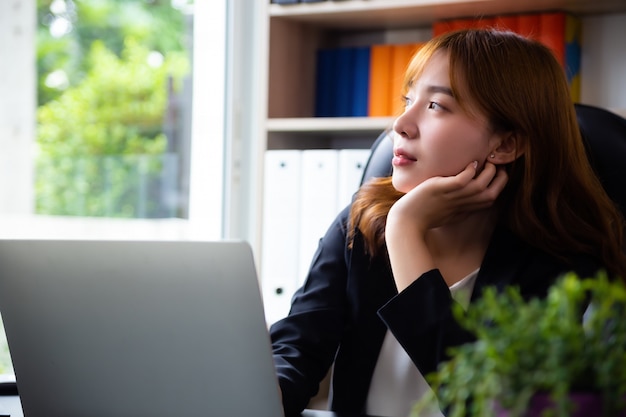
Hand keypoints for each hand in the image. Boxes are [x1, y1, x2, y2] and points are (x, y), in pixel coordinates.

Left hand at [385, 161, 507, 290]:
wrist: (406, 223)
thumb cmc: (423, 217)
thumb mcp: (446, 213)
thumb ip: (457, 206)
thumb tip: (464, 196)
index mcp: (464, 210)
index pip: (490, 199)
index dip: (498, 186)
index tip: (497, 175)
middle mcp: (461, 204)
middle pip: (491, 194)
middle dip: (500, 179)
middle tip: (498, 166)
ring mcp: (451, 197)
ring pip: (480, 186)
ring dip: (488, 172)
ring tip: (488, 162)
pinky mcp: (440, 189)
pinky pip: (462, 180)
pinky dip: (470, 171)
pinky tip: (472, 164)